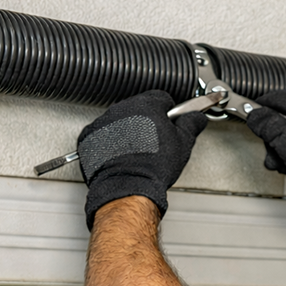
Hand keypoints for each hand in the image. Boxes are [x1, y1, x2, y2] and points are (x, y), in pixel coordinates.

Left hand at [78, 90, 207, 229]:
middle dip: (147, 123)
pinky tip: (120, 157)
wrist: (127, 187)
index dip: (168, 113)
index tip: (170, 125)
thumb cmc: (153, 167)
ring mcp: (103, 122)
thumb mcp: (183, 143)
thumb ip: (191, 124)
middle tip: (155, 144)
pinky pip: (101, 135)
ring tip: (137, 153)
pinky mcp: (89, 138)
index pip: (161, 98)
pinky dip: (109, 143)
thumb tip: (197, 117)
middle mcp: (122, 109)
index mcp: (146, 105)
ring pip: (120, 121)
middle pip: (139, 109)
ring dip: (128, 132)